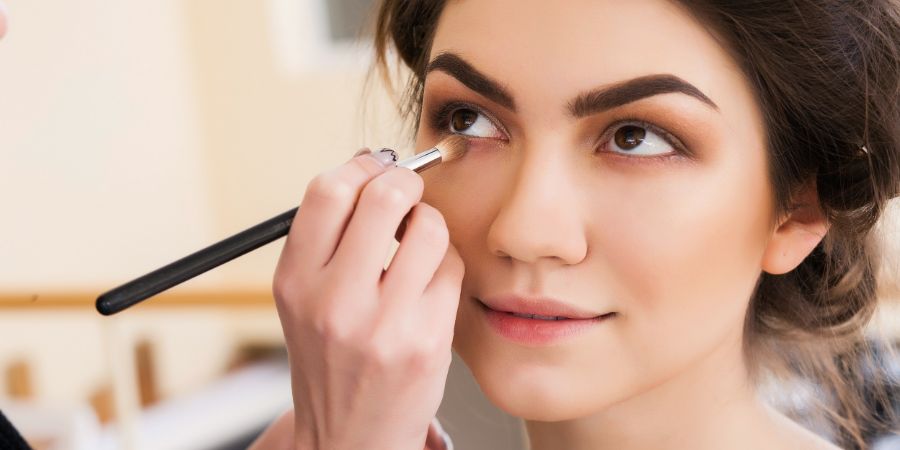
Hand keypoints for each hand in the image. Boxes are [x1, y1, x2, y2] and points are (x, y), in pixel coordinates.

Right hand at [272, 148, 464, 449]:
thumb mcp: (305, 298)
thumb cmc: (332, 357)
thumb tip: (372, 165)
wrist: (350, 435)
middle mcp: (334, 301)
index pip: (326, 191)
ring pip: (428, 227)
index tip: (374, 170)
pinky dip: (445, 265)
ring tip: (418, 244)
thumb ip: (328, 237)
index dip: (359, 168)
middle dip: (404, 182)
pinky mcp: (426, 341)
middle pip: (382, 197)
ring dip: (429, 223)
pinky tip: (429, 285)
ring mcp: (383, 324)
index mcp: (296, 281)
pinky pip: (451, 268)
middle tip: (407, 193)